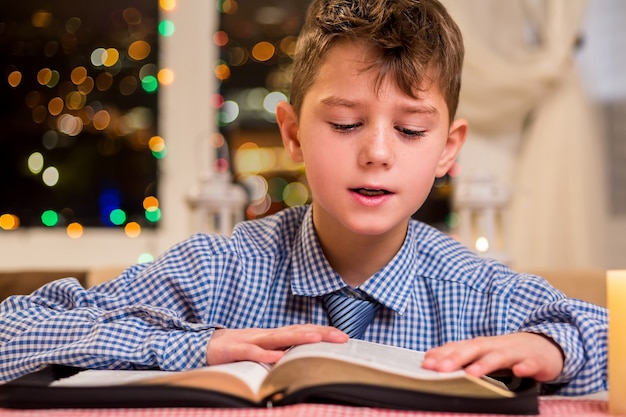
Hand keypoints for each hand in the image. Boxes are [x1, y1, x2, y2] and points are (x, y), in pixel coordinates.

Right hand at [206, 324, 348, 364]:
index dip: (323, 332)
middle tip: (341, 337)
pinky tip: (278, 357)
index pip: (303, 331)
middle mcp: (267, 335)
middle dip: (320, 333)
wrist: (207, 345)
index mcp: (275, 336)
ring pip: (278, 338)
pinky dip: (265, 354)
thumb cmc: (239, 349)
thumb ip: (282, 352)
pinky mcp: (236, 350)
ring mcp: (252, 341)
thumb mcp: (264, 350)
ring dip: (298, 338)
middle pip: (297, 331)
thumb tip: (304, 360)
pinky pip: (253, 353)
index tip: (344, 337)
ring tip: (317, 339)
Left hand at [421, 332, 563, 381]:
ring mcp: (516, 352)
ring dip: (485, 364)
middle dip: (456, 357)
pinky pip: (530, 363)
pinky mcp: (536, 360)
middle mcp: (496, 345)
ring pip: (500, 356)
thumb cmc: (509, 352)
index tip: (426, 363)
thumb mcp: (484, 353)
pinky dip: (525, 367)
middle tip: (441, 368)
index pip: (459, 346)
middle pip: (475, 349)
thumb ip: (461, 356)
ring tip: (472, 373)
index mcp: (482, 345)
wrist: (545, 345)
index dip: (442, 354)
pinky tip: (518, 372)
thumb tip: (432, 361)